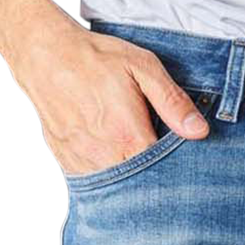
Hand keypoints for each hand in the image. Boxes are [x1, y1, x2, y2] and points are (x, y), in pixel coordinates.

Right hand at [6, 8, 208, 177]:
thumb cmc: (94, 58)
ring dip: (129, 180)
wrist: (44, 55)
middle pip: (140, 186)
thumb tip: (199, 130)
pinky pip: (95, 182)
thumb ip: (172, 101)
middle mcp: (106, 158)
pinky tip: (113, 160)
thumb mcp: (142, 67)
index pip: (164, 174)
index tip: (181, 165)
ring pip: (117, 188)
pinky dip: (108, 176)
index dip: (175, 172)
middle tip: (156, 161)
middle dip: (153, 180)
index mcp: (129, 137)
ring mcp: (85, 164)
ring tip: (134, 159)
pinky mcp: (69, 164)